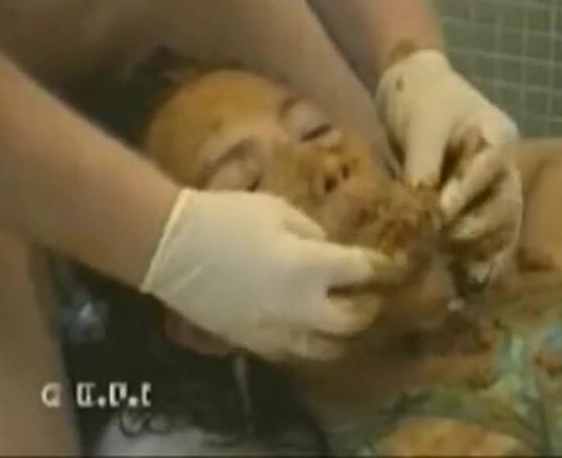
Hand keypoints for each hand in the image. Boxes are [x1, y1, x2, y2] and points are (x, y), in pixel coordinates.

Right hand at [140, 188, 393, 361]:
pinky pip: (289, 352)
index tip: (388, 264)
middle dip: (366, 309)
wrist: (172, 247)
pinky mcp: (251, 342)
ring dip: (338, 335)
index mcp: (310, 267)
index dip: (379, 266)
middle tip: (367, 298)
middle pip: (350, 322)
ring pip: (322, 348)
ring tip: (340, 321)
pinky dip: (305, 343)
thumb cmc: (226, 217)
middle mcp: (300, 307)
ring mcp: (275, 330)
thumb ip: (311, 232)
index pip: (360, 270)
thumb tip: (327, 249)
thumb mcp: (277, 209)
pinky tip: (305, 331)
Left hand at [376, 50, 521, 283]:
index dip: (464, 196)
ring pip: (499, 227)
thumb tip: (423, 212)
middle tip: (439, 241)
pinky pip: (485, 234)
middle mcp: (503, 167)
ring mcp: (492, 187)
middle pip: (502, 207)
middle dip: (472, 229)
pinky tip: (467, 282)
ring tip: (458, 275)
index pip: (487, 173)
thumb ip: (424, 167)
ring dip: (479, 251)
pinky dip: (476, 256)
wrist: (414, 91)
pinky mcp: (475, 204)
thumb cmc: (420, 100)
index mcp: (499, 138)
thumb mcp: (421, 127)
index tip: (439, 216)